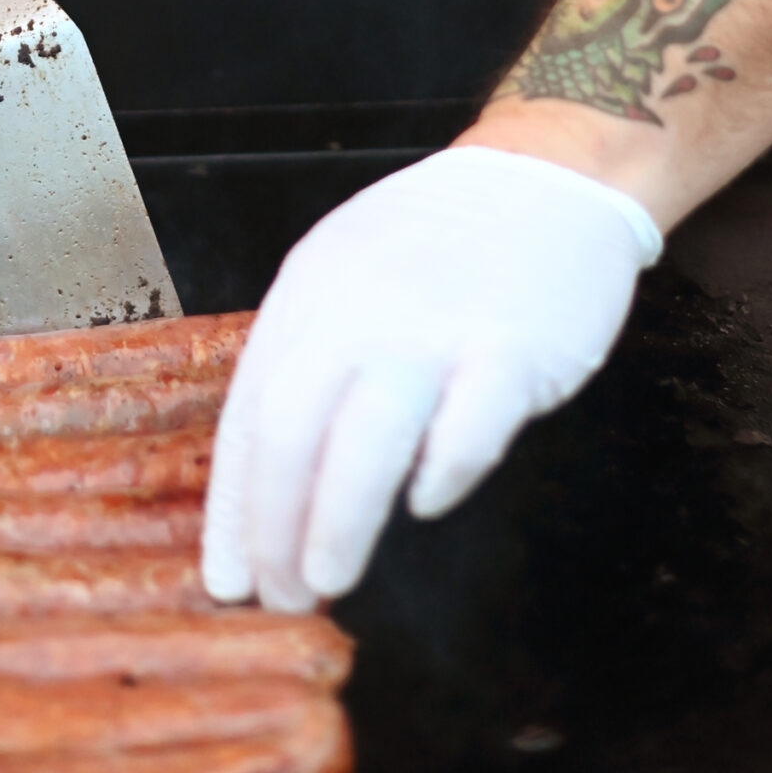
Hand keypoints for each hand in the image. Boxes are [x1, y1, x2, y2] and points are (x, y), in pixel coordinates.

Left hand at [202, 147, 661, 610]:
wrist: (545, 178)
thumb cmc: (441, 245)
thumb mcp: (348, 278)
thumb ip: (315, 365)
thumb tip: (277, 486)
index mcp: (310, 294)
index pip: (253, 412)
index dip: (236, 505)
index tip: (226, 577)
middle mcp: (359, 308)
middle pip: (293, 428)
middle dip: (276, 526)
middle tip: (280, 595)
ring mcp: (434, 328)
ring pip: (365, 438)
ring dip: (339, 520)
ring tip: (328, 579)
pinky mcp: (510, 349)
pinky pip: (466, 428)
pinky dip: (439, 475)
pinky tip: (426, 503)